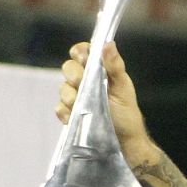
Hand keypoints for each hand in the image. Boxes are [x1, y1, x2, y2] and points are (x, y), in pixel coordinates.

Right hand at [57, 41, 156, 167]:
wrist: (124, 142)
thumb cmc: (127, 114)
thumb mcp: (123, 88)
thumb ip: (115, 66)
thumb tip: (109, 43)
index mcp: (100, 70)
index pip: (83, 53)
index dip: (79, 52)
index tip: (83, 59)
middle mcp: (86, 81)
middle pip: (68, 68)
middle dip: (73, 75)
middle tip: (81, 83)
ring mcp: (77, 97)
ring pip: (62, 88)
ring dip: (69, 96)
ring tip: (80, 105)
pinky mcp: (71, 114)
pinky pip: (59, 108)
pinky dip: (65, 112)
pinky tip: (73, 117)